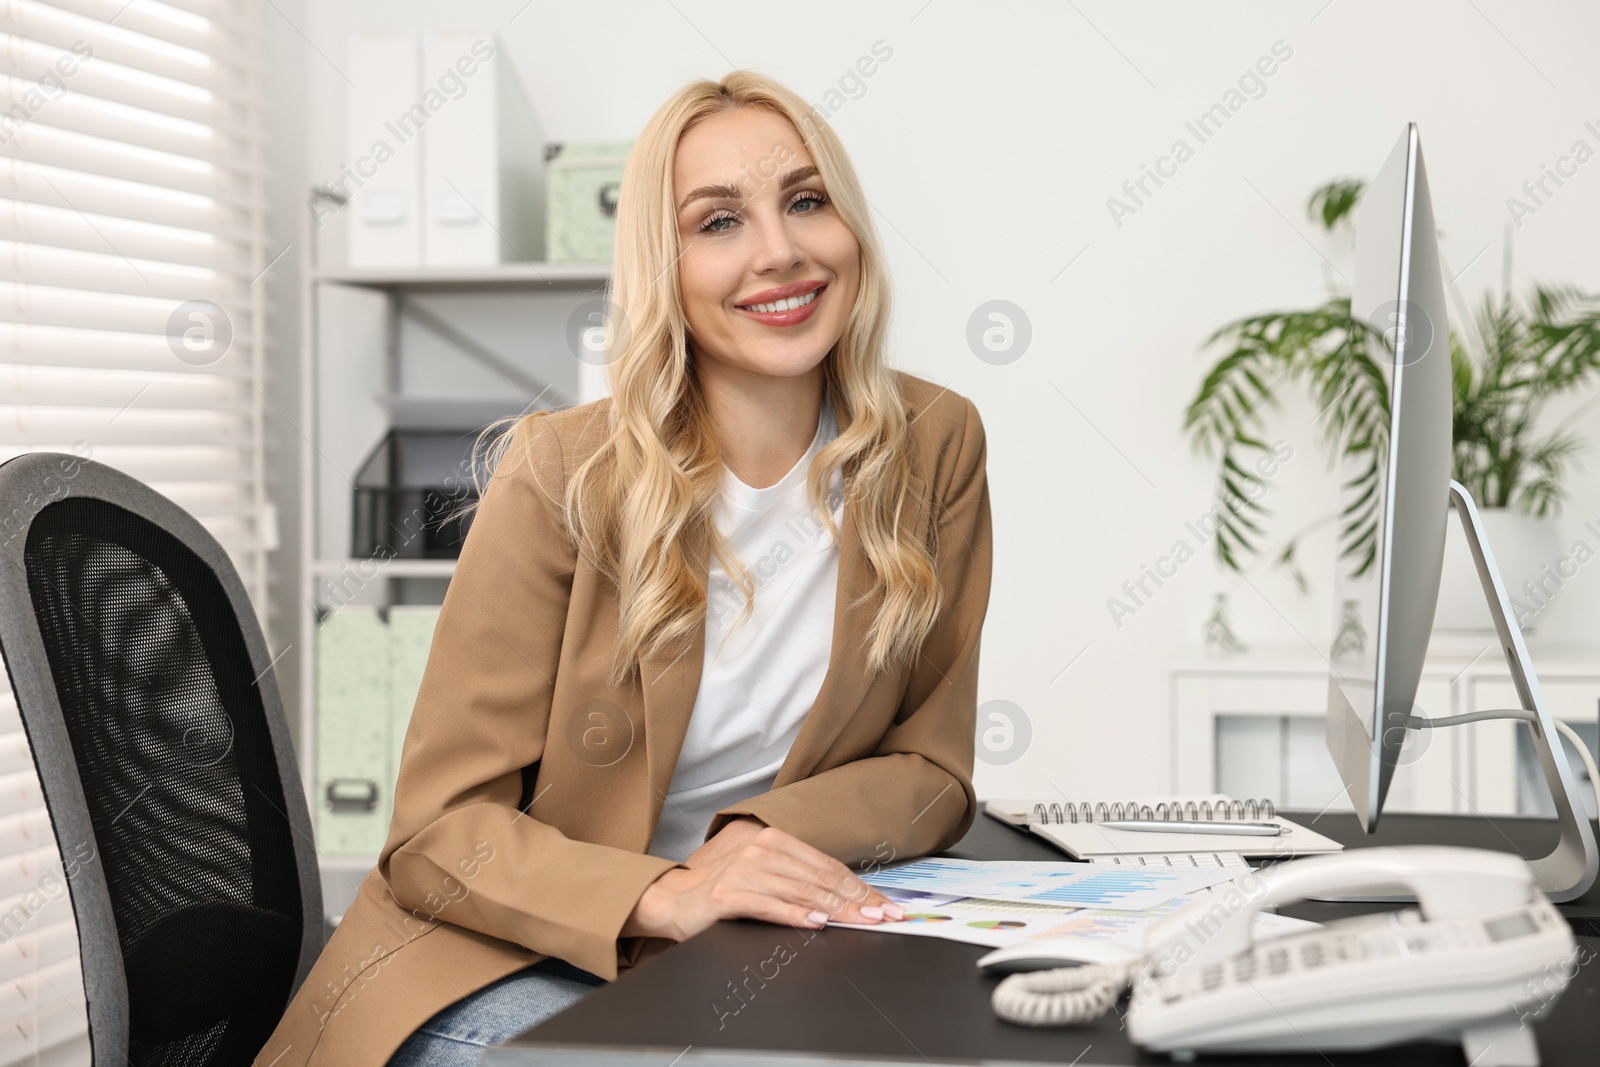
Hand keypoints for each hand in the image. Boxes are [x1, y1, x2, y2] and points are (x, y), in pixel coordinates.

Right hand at [620, 817, 904, 941]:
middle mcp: (761, 849)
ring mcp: (744, 870)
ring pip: (802, 892)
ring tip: (862, 920)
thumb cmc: (724, 891)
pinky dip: (796, 915)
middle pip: (821, 879)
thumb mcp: (765, 877)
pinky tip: (817, 923)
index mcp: (775, 841)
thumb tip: (847, 901)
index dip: (861, 887)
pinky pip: (770, 906)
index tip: (886, 904)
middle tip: (886, 915)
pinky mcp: (728, 895)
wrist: (672, 900)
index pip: (829, 866)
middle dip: (859, 900)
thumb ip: (800, 882)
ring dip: (837, 909)